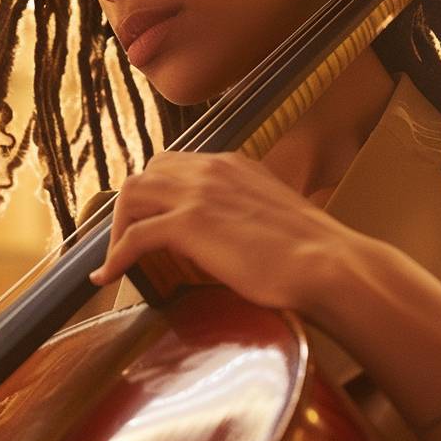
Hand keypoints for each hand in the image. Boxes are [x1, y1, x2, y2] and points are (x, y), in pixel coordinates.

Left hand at [87, 150, 374, 316]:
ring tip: (116, 260)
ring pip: (132, 195)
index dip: (156, 194)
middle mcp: (213, 169)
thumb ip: (248, 214)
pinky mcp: (190, 224)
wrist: (331, 266)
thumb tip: (233, 239)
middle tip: (127, 242)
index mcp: (234, 165)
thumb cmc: (315, 255)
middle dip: (132, 207)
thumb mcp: (276, 216)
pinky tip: (109, 276)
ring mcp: (199, 193)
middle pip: (147, 173)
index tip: (148, 222)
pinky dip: (115, 256)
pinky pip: (135, 235)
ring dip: (118, 228)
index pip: (176, 165)